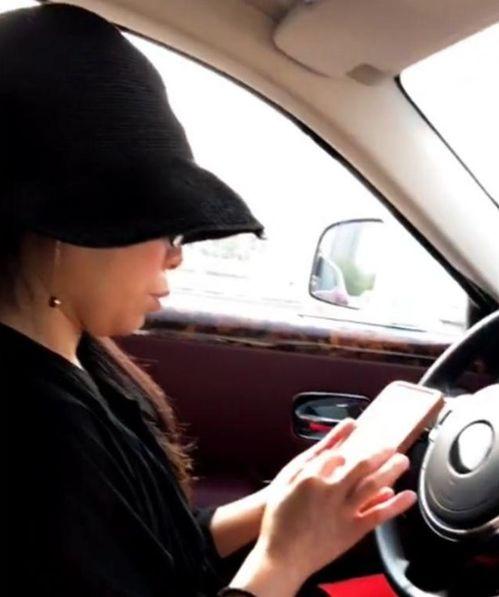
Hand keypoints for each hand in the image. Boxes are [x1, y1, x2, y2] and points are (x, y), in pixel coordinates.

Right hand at [256, 431, 416, 581]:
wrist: (281, 554)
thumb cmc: (280, 519)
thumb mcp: (285, 484)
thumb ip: (307, 467)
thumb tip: (328, 454)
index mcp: (311, 477)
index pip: (336, 455)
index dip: (349, 448)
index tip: (357, 443)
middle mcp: (331, 490)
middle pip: (361, 466)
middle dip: (378, 454)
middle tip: (390, 447)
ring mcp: (344, 511)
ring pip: (373, 485)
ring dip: (390, 470)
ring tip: (402, 461)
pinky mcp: (353, 530)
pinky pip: (378, 514)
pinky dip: (395, 505)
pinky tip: (408, 496)